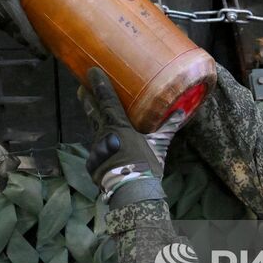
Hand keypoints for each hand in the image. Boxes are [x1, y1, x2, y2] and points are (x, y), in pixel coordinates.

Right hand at [0, 0, 56, 53]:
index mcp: (11, 16)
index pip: (26, 36)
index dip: (36, 47)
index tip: (46, 55)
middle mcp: (2, 20)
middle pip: (19, 35)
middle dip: (31, 41)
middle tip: (44, 44)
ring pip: (11, 28)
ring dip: (22, 31)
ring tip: (34, 29)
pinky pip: (4, 19)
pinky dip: (14, 20)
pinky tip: (17, 12)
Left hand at [82, 68, 167, 206]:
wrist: (131, 190)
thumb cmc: (146, 165)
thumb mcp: (159, 144)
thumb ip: (168, 127)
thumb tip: (180, 112)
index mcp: (118, 125)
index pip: (106, 100)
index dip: (99, 85)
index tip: (91, 71)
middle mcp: (103, 134)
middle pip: (92, 112)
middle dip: (87, 98)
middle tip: (81, 87)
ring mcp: (96, 149)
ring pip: (94, 130)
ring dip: (94, 122)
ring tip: (96, 117)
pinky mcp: (93, 163)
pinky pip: (97, 151)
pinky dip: (102, 148)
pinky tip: (107, 151)